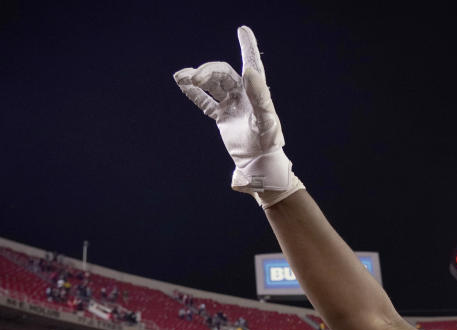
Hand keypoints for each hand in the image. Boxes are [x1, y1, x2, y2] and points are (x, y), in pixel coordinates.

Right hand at [173, 26, 302, 205]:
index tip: (243, 30)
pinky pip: (206, 102)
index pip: (252, 64)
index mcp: (257, 93)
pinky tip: (182, 83)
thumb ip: (259, 94)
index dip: (248, 47)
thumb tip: (249, 71)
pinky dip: (194, 93)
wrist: (260, 165)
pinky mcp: (223, 118)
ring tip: (181, 76)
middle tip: (194, 78)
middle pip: (222, 74)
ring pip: (212, 85)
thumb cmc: (268, 144)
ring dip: (197, 78)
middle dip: (207, 72)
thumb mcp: (266, 119)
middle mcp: (244, 96)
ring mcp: (232, 106)